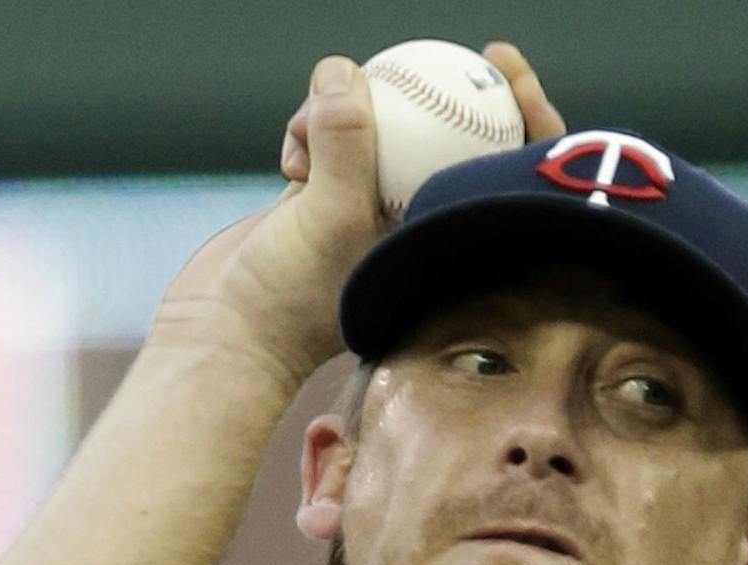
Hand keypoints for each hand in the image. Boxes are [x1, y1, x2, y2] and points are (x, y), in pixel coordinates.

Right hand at [155, 44, 565, 385]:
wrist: (226, 332)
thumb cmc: (287, 298)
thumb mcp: (328, 217)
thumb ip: (345, 142)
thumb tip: (345, 74)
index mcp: (442, 240)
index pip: (503, 170)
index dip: (521, 112)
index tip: (499, 62)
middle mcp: (413, 223)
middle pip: (447, 135)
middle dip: (432, 87)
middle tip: (428, 49)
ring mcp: (368, 205)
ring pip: (379, 124)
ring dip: (343, 112)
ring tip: (306, 139)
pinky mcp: (325, 192)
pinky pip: (331, 131)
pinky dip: (310, 128)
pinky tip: (288, 159)